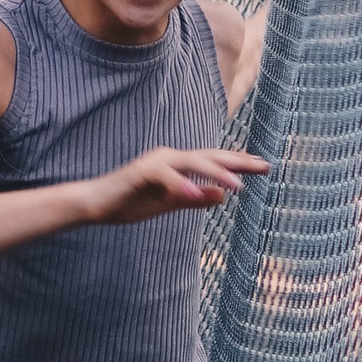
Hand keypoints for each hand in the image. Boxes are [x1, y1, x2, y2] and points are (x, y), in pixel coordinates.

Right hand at [82, 145, 268, 226]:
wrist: (96, 204)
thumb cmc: (131, 202)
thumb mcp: (170, 204)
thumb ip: (195, 198)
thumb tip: (223, 194)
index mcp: (178, 165)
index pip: (214, 161)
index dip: (239, 163)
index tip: (263, 166)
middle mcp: (170, 157)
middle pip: (210, 156)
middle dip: (238, 161)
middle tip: (265, 167)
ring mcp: (155, 162)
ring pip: (192, 162)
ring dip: (216, 173)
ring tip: (238, 187)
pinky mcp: (140, 172)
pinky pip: (165, 177)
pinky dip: (180, 185)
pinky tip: (195, 194)